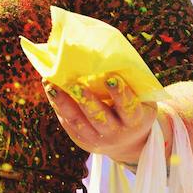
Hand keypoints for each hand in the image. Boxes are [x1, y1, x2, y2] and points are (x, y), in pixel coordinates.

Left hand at [44, 75, 162, 165]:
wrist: (128, 141)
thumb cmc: (134, 107)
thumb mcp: (141, 98)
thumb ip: (130, 82)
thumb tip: (109, 51)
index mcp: (135, 120)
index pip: (128, 109)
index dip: (121, 95)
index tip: (111, 78)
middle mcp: (117, 133)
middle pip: (100, 119)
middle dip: (87, 101)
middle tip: (76, 85)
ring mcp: (98, 139)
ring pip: (79, 122)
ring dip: (64, 104)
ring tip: (51, 86)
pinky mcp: (82, 140)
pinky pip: (68, 123)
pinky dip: (58, 106)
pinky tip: (51, 89)